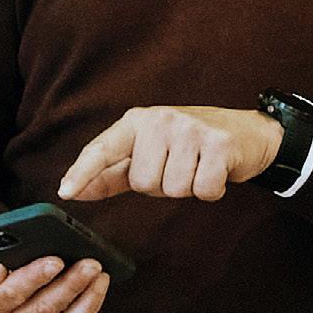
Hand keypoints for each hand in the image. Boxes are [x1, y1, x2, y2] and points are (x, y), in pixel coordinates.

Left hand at [58, 106, 283, 203]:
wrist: (247, 132)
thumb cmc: (189, 146)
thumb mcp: (148, 152)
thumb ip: (111, 173)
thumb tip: (73, 191)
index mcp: (137, 122)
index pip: (103, 148)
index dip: (83, 171)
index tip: (65, 192)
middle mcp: (160, 120)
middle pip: (144, 183)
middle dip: (162, 186)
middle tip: (180, 166)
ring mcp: (190, 129)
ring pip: (173, 190)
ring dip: (187, 187)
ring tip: (197, 166)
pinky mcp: (218, 144)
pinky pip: (202, 190)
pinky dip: (211, 190)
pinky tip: (216, 171)